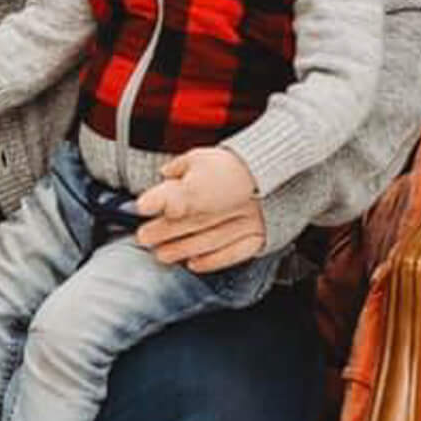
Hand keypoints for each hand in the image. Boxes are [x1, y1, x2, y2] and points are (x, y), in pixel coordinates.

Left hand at [133, 146, 266, 271]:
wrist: (279, 167)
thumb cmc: (236, 162)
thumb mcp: (202, 156)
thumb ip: (180, 168)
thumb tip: (164, 175)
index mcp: (212, 182)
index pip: (178, 195)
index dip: (156, 202)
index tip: (140, 207)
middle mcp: (226, 205)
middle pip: (187, 222)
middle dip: (162, 232)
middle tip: (144, 238)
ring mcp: (244, 222)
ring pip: (206, 241)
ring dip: (181, 251)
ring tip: (162, 254)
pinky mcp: (259, 235)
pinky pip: (233, 253)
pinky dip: (211, 261)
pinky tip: (194, 264)